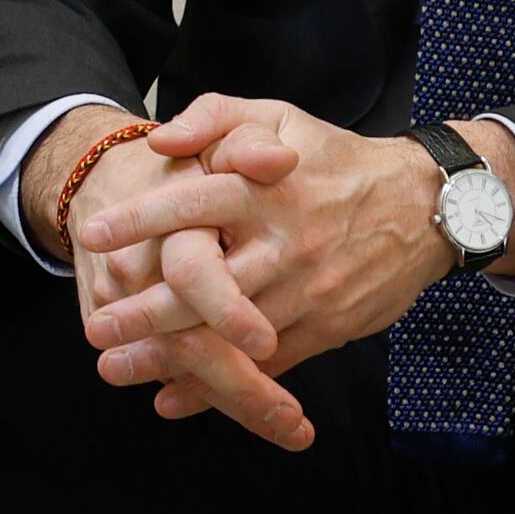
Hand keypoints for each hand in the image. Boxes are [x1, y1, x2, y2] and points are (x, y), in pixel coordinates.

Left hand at [77, 95, 514, 394]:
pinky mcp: (324, 328)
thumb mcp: (276, 116)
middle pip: (202, 285)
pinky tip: (176, 397)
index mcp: (261, 186)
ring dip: (169, 358)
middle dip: (142, 313)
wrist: (423, 206)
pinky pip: (266, 366)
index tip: (91, 237)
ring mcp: (304, 290)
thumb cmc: (332, 160)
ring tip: (117, 367)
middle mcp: (281, 241)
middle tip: (96, 328)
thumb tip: (162, 141)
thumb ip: (214, 117)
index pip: (190, 204)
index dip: (137, 220)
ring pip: (229, 334)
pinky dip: (219, 387)